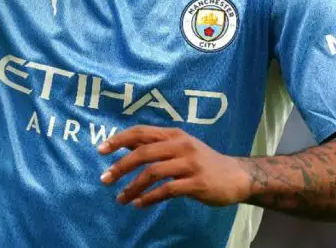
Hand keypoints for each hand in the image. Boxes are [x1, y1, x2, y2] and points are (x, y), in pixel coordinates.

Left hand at [98, 125, 249, 208]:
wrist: (235, 176)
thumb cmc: (202, 161)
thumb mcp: (179, 147)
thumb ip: (155, 146)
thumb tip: (124, 145)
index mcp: (173, 134)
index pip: (141, 132)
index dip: (119, 139)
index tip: (100, 149)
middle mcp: (180, 145)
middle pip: (144, 152)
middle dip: (120, 166)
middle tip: (104, 179)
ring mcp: (189, 163)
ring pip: (153, 172)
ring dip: (133, 186)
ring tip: (120, 198)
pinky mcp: (196, 183)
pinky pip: (167, 190)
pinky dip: (150, 198)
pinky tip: (139, 204)